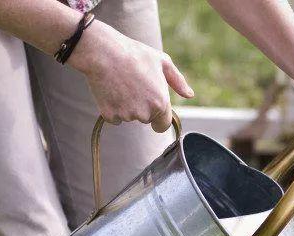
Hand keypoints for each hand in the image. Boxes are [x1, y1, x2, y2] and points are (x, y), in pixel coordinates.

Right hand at [68, 21, 192, 132]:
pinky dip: (111, 107)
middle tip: (133, 85)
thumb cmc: (135, 54)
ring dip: (126, 106)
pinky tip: (110, 90)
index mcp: (161, 103)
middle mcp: (145, 113)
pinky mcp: (109, 115)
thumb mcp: (162, 62)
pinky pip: (113, 117)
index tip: (153, 112)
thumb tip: (189, 95)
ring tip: (121, 84)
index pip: (163, 125)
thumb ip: (178, 81)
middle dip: (142, 107)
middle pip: (145, 119)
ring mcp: (127, 115)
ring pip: (129, 117)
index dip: (159, 119)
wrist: (104, 52)